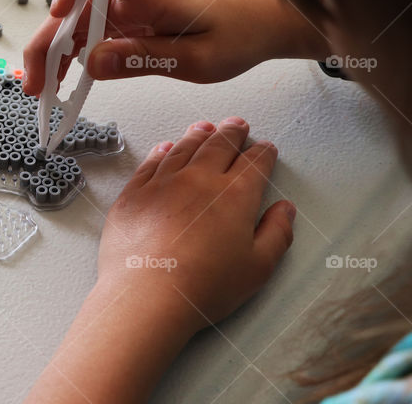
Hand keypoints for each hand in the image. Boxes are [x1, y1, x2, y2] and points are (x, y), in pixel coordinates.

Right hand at [22, 0, 327, 94]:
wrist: (264, 24)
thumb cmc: (239, 35)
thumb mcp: (197, 60)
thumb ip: (145, 59)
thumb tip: (90, 62)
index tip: (56, 17)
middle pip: (75, 3)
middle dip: (47, 40)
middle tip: (33, 82)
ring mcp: (129, 5)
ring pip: (76, 21)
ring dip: (53, 52)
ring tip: (40, 90)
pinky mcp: (129, 20)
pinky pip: (91, 33)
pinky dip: (73, 55)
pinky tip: (62, 80)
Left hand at [97, 117, 293, 330]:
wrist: (147, 294)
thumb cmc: (204, 286)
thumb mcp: (257, 268)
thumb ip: (276, 234)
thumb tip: (285, 210)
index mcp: (234, 196)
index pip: (254, 164)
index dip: (262, 153)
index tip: (266, 147)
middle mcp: (198, 180)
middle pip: (218, 147)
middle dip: (231, 133)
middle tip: (237, 124)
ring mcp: (162, 183)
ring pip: (183, 149)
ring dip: (198, 135)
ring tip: (205, 127)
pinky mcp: (133, 194)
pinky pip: (150, 164)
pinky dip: (161, 152)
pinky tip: (165, 147)